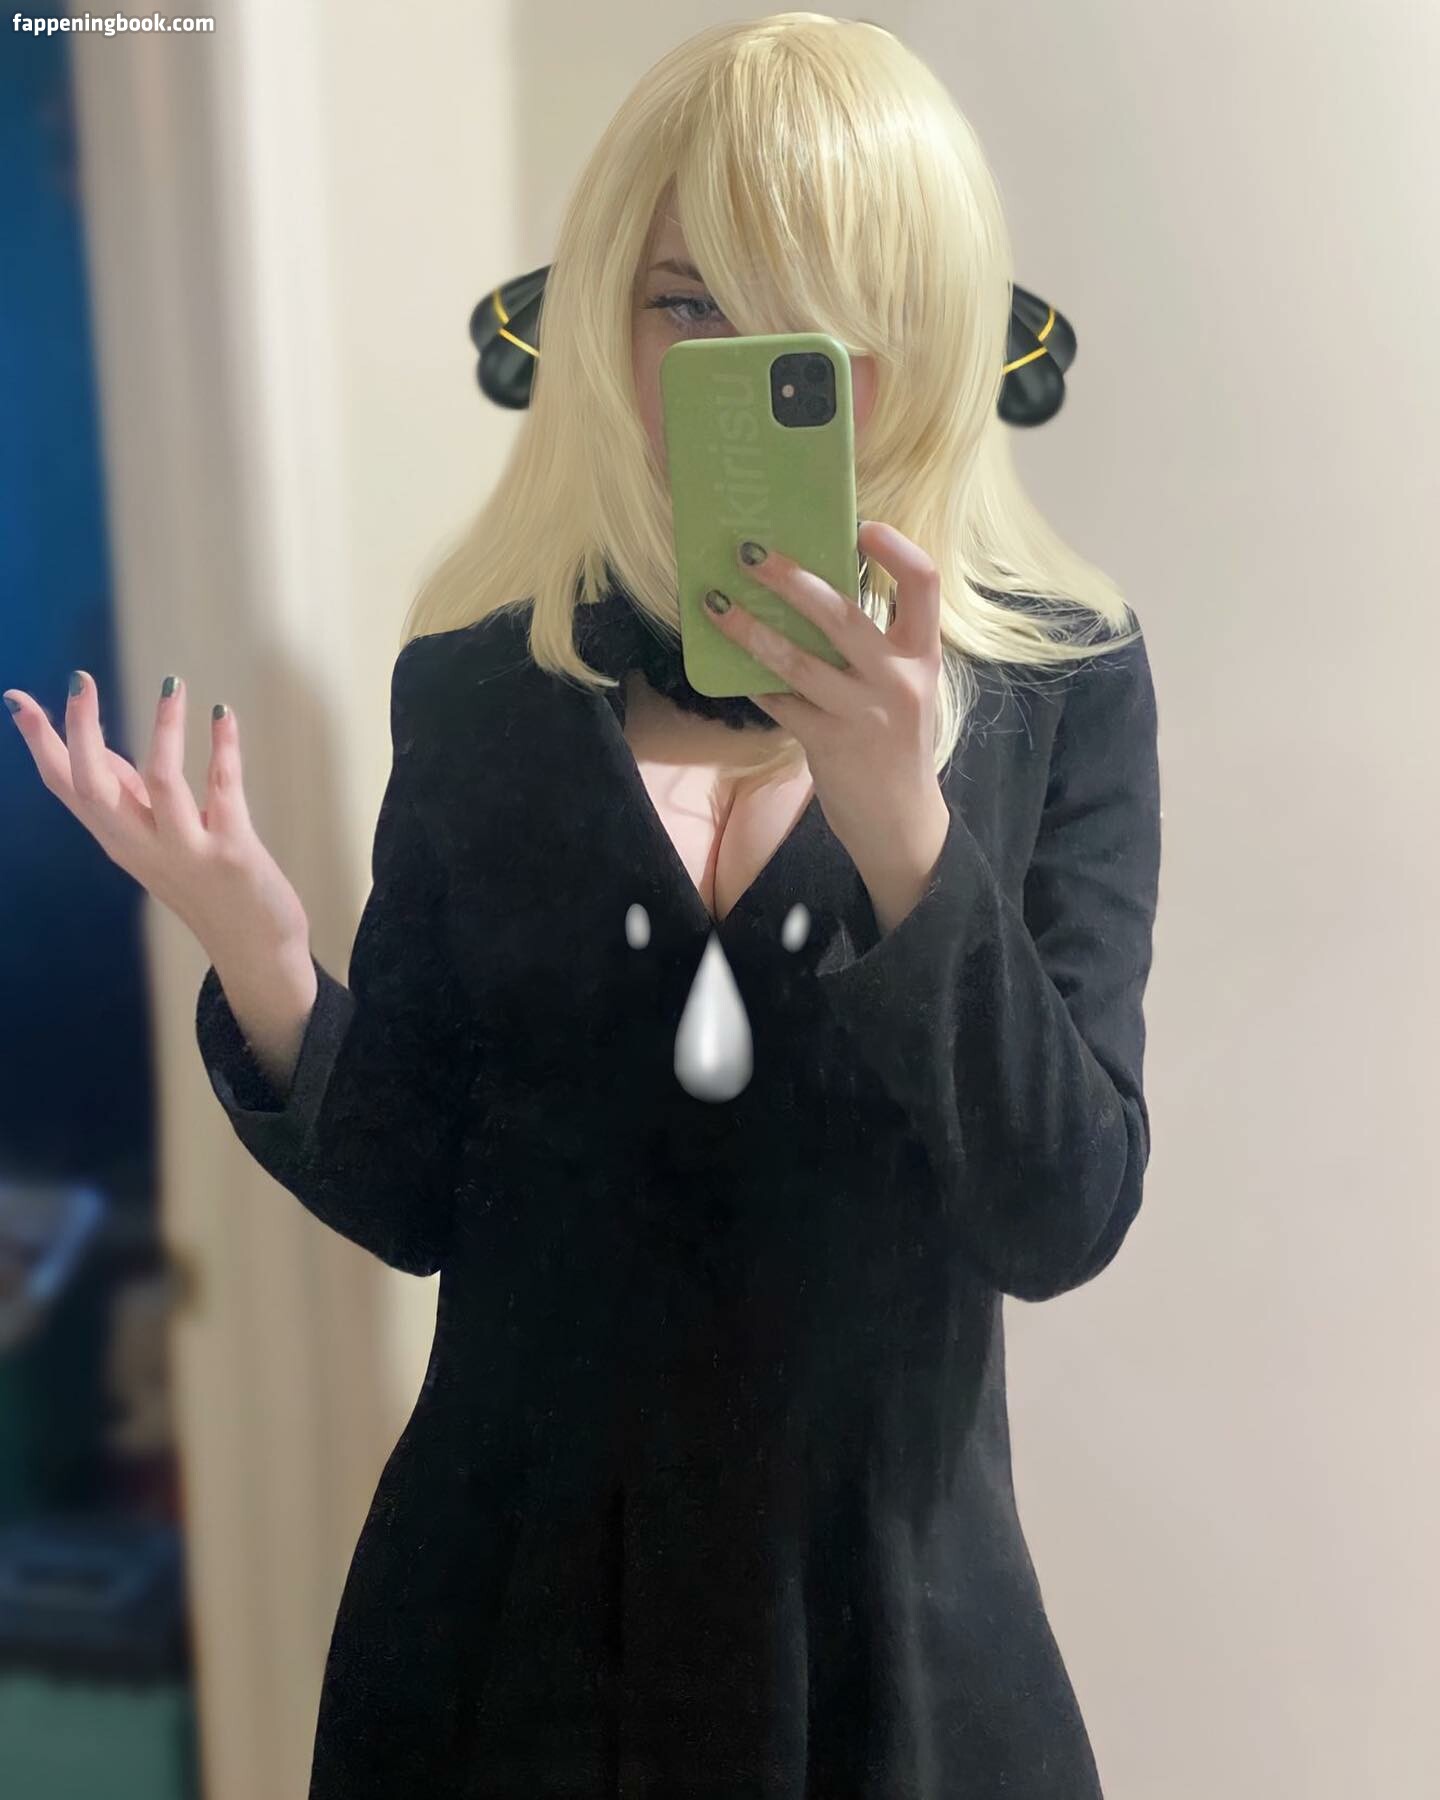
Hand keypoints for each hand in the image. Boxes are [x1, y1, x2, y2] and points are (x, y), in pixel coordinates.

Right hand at [4, 671, 309, 961]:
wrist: (252, 947)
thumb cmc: (202, 882)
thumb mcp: (152, 840)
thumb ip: (124, 794)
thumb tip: (86, 737)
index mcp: (117, 838)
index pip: (65, 786)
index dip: (41, 742)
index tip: (16, 698)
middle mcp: (141, 846)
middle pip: (93, 786)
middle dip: (80, 731)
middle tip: (80, 680)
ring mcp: (185, 851)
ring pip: (161, 782)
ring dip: (165, 729)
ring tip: (172, 683)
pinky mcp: (231, 853)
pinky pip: (223, 790)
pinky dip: (224, 748)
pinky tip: (224, 714)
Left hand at [706, 520, 952, 928]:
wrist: (899, 820)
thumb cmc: (896, 740)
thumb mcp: (904, 685)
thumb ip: (877, 644)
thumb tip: (818, 590)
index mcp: (923, 654)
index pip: (924, 585)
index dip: (897, 549)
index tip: (862, 524)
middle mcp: (898, 679)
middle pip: (842, 614)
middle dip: (791, 578)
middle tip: (749, 552)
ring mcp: (863, 712)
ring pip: (796, 659)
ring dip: (750, 628)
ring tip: (714, 602)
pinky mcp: (828, 742)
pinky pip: (779, 701)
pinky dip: (752, 680)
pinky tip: (728, 663)